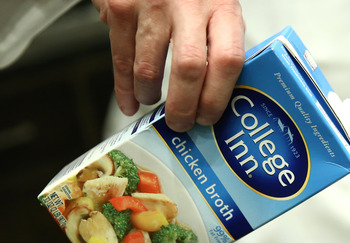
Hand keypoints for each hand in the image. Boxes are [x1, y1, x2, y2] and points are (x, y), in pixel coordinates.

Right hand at [91, 0, 244, 131]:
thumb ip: (221, 41)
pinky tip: (130, 100)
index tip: (209, 117)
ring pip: (149, 68)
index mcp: (222, 7)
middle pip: (189, 69)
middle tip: (180, 124)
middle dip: (183, 107)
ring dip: (150, 96)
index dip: (217, 97)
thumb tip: (220, 95)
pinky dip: (124, 88)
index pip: (228, 59)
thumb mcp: (218, 5)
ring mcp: (152, 6)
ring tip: (153, 102)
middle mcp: (189, 5)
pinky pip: (122, 59)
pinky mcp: (121, 8)